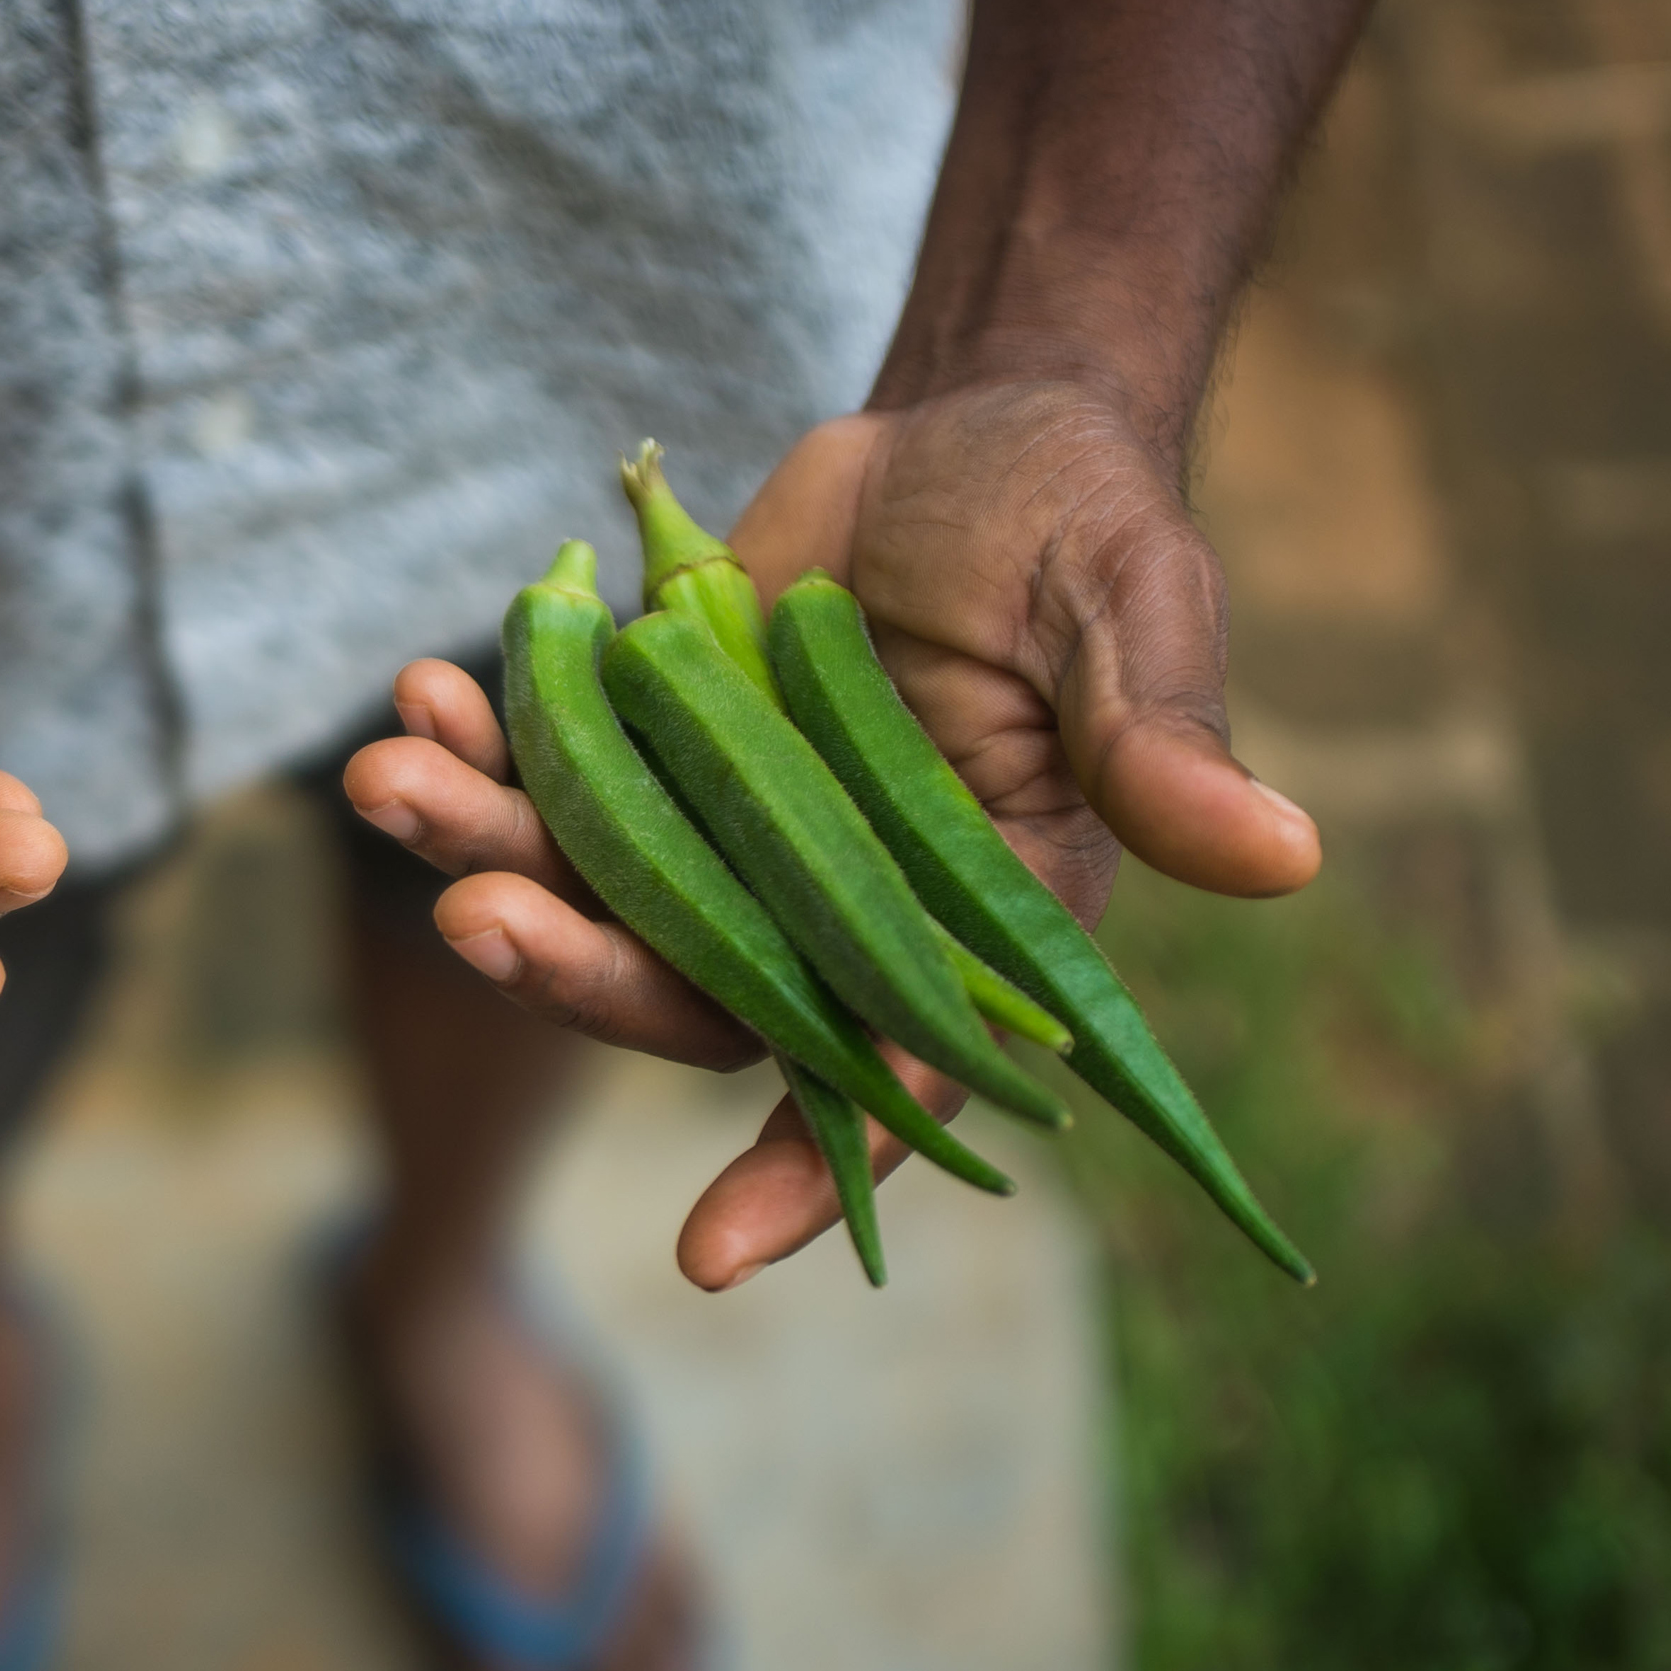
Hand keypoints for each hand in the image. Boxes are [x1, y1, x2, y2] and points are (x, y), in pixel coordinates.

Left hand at [344, 380, 1318, 1287]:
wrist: (971, 415)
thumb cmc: (1080, 522)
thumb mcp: (1133, 612)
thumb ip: (1158, 742)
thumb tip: (1286, 857)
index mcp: (956, 918)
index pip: (889, 1076)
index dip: (807, 1169)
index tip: (708, 1255)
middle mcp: (822, 899)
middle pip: (689, 987)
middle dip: (575, 967)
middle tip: (473, 914)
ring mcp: (720, 820)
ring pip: (589, 886)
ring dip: (481, 844)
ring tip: (384, 774)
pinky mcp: (648, 736)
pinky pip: (547, 767)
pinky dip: (479, 740)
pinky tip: (422, 693)